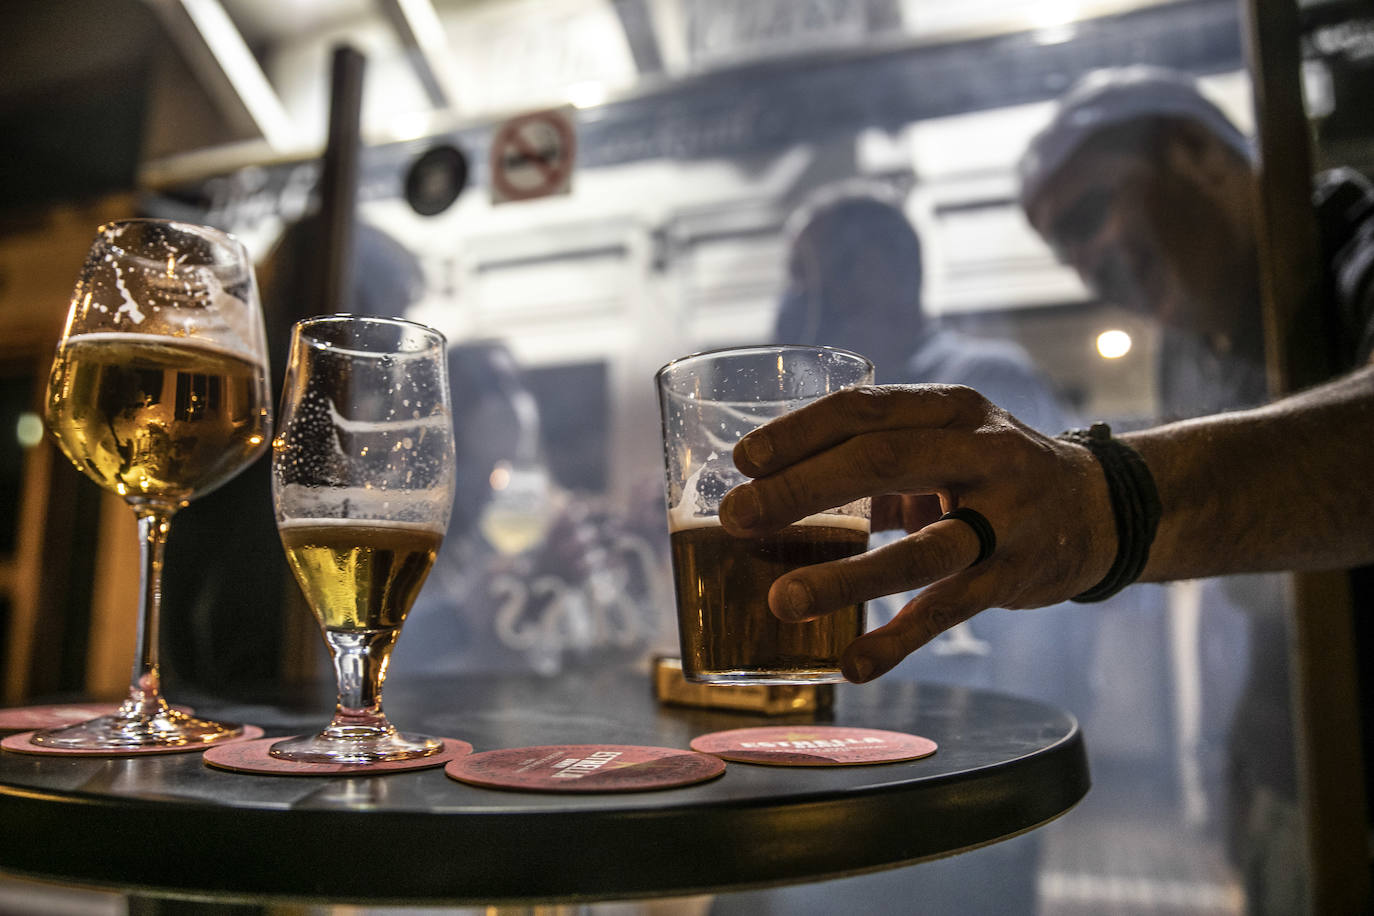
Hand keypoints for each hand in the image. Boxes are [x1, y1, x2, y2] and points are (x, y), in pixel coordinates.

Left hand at [718, 384, 1115, 682]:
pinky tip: (852, 664)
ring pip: (919, 550)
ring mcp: (1005, 518)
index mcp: (951, 411)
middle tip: (734, 519)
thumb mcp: (945, 444)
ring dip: (844, 578)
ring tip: (782, 601)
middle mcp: (982, 453)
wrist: (1099, 509)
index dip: (800, 432)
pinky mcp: (1014, 577)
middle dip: (800, 490)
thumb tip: (773, 492)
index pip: (865, 410)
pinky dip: (897, 641)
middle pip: (882, 464)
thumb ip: (874, 463)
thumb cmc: (992, 473)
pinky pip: (948, 611)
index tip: (742, 462)